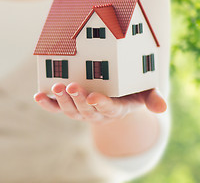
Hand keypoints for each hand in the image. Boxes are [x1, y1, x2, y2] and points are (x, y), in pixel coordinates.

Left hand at [34, 83, 165, 123]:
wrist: (118, 94)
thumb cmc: (133, 90)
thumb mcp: (146, 91)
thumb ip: (153, 98)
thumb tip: (161, 107)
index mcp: (116, 108)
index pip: (108, 108)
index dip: (100, 103)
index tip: (93, 97)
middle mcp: (97, 113)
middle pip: (86, 109)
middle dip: (78, 99)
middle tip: (72, 87)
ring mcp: (81, 111)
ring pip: (70, 110)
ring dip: (62, 101)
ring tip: (57, 87)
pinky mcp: (69, 107)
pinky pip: (56, 108)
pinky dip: (46, 103)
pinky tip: (38, 96)